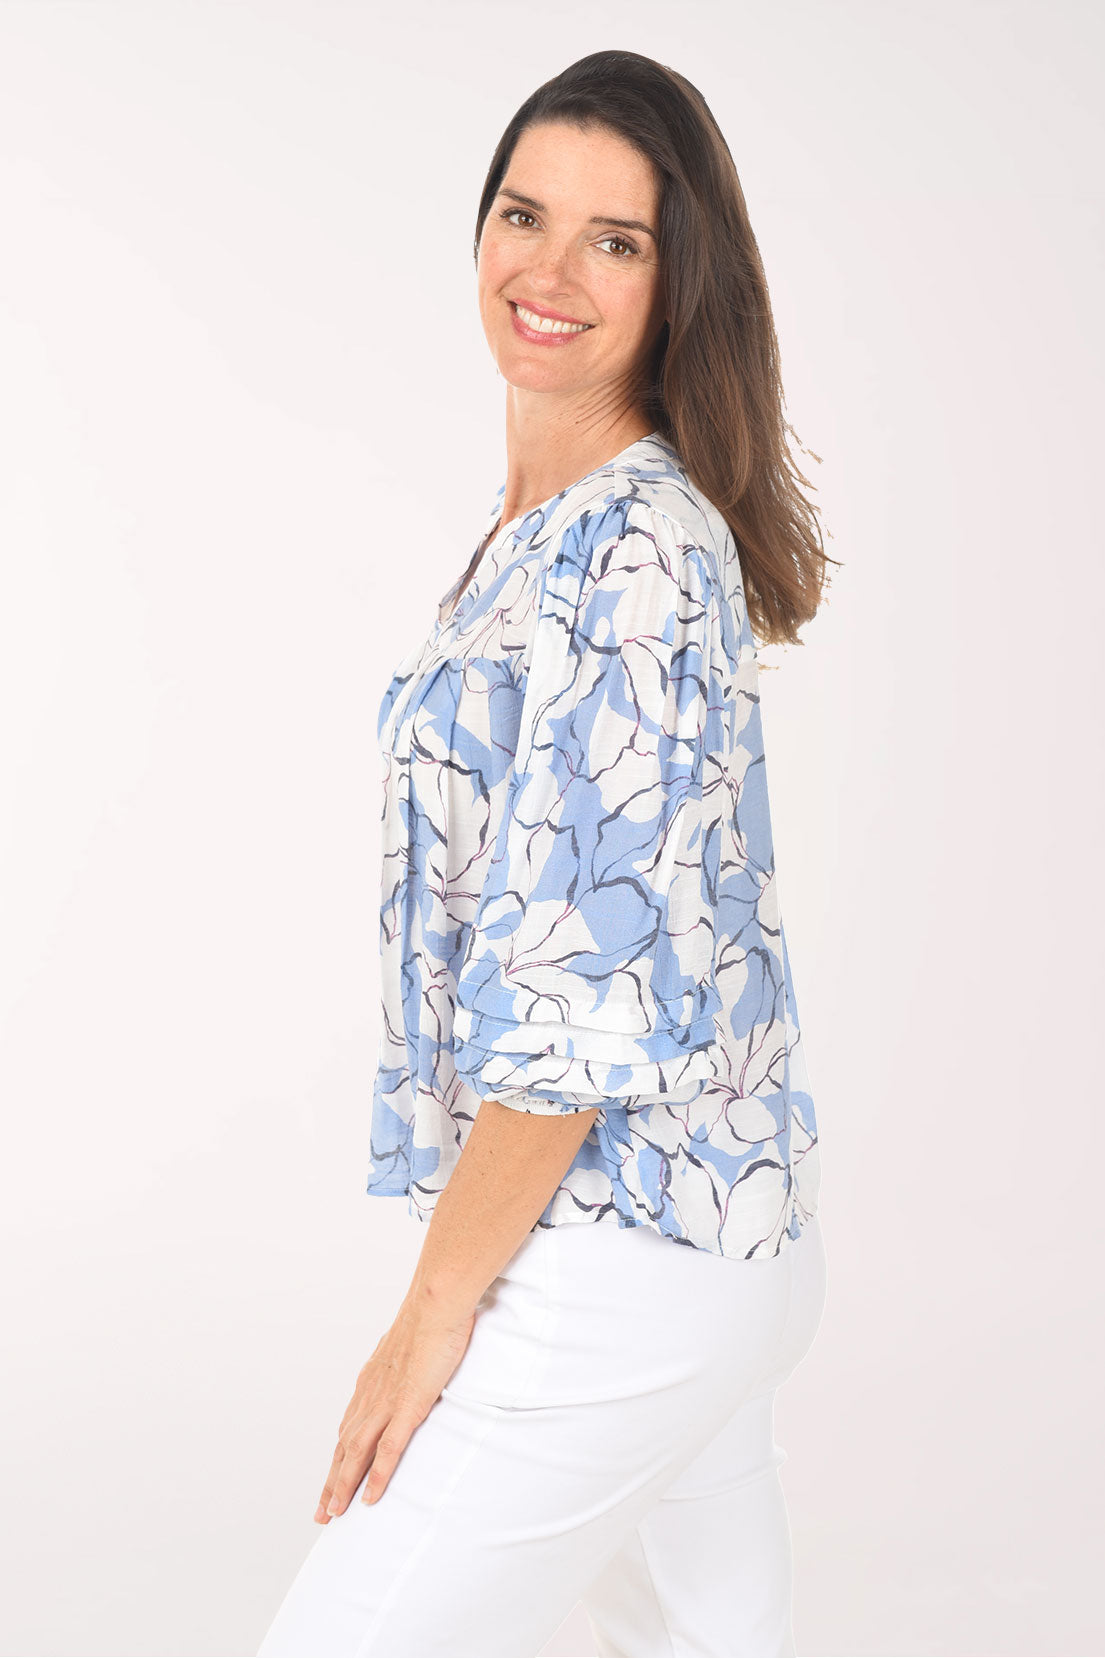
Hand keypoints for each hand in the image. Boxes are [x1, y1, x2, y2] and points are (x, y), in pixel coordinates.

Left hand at [313, 1285, 477, 1521]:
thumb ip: (407, 1360)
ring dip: (343, 1486)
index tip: (333, 1479)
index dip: (339, 1456)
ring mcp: (387, 1402)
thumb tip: (415, 1362)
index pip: (349, 1426)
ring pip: (356, 1454)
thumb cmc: (432, 1313)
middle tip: (322, 1513)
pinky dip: (376, 1478)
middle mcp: (371, 1394)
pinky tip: (368, 1499)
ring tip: (335, 1515)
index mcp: (372, 1379)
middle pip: (344, 1446)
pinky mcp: (407, 1406)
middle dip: (331, 1481)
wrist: (437, 1300)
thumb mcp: (412, 1341)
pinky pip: (388, 1450)